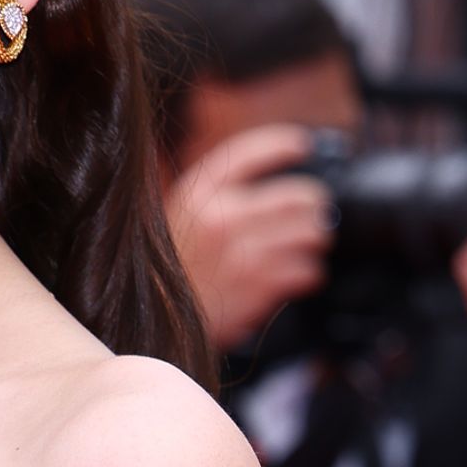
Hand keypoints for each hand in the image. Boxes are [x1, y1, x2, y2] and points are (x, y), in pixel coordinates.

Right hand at [166, 125, 333, 349]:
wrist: (151, 322)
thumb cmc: (168, 269)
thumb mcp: (179, 217)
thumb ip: (215, 196)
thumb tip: (265, 186)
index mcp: (197, 193)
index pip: (250, 153)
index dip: (283, 144)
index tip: (302, 144)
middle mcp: (221, 218)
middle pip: (296, 196)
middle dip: (313, 204)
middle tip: (314, 210)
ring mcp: (243, 253)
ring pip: (310, 234)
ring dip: (314, 239)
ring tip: (306, 243)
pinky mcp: (259, 287)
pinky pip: (307, 271)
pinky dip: (309, 272)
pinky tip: (297, 273)